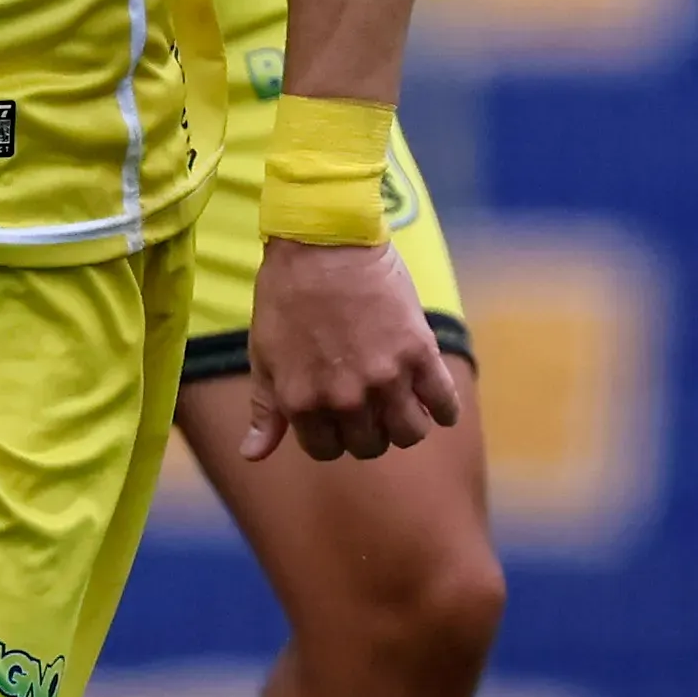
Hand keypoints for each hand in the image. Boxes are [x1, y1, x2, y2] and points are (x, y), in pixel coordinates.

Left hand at [240, 235, 459, 462]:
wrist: (325, 240)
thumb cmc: (287, 294)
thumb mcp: (265, 354)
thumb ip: (266, 410)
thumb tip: (252, 456)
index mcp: (302, 402)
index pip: (327, 451)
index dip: (332, 435)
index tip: (338, 414)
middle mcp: (344, 399)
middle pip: (370, 445)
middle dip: (370, 431)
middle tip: (370, 404)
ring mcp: (385, 378)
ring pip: (410, 433)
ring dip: (408, 424)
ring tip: (404, 403)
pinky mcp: (419, 353)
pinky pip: (444, 403)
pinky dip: (444, 409)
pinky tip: (435, 399)